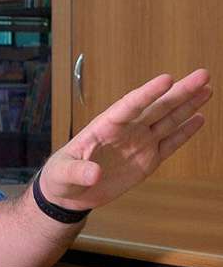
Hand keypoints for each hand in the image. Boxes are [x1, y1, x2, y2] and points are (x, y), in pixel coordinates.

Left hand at [40, 68, 211, 210]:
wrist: (69, 192)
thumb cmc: (60, 176)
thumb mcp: (62, 174)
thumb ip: (78, 172)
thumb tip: (93, 173)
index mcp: (104, 126)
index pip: (129, 105)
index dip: (148, 93)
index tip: (167, 79)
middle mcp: (126, 130)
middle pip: (156, 107)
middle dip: (179, 92)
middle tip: (203, 74)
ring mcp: (138, 143)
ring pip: (167, 120)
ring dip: (187, 105)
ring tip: (206, 89)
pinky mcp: (147, 160)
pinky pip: (169, 144)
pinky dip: (185, 132)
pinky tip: (199, 118)